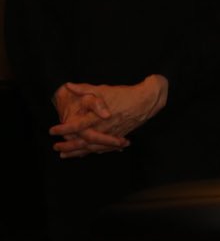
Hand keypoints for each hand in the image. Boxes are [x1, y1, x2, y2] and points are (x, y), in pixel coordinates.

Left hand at [50, 75, 167, 157]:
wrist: (147, 100)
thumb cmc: (124, 94)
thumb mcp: (103, 89)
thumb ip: (84, 89)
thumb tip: (68, 85)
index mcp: (99, 116)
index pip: (78, 125)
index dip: (64, 129)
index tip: (52, 131)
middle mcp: (105, 128)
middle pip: (83, 141)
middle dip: (68, 145)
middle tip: (55, 147)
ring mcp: (112, 135)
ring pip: (92, 147)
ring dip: (77, 152)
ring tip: (64, 155)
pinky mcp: (119, 137)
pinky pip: (103, 149)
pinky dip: (92, 152)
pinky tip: (85, 154)